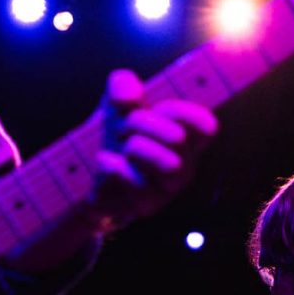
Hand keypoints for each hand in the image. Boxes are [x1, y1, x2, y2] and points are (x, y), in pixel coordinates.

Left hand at [86, 69, 217, 230]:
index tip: (157, 106)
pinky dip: (116, 167)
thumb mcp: (116, 103)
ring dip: (136, 147)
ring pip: (171, 165)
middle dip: (143, 122)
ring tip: (120, 145)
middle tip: (125, 125)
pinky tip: (104, 159)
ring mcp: (168, 189)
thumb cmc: (114, 136)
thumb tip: (128, 94)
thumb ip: (123, 87)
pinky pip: (138, 184)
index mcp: (187, 139)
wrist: (87, 175)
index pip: (206, 126)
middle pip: (179, 139)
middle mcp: (184, 165)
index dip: (180, 111)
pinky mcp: (147, 206)